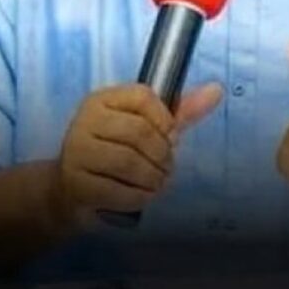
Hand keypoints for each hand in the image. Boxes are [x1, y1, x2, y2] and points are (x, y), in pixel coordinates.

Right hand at [52, 82, 222, 230]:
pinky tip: (140, 196)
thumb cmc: (116, 153)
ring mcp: (77, 152)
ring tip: (155, 182)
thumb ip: (180, 111)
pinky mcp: (76, 183)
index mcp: (103, 99)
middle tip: (165, 166)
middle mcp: (86, 120)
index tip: (169, 136)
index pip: (144, 96)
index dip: (166, 120)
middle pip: (140, 132)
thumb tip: (217, 90)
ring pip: (129, 163)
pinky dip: (138, 198)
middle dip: (163, 155)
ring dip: (153, 179)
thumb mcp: (146, 127)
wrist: (71, 190)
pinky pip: (118, 192)